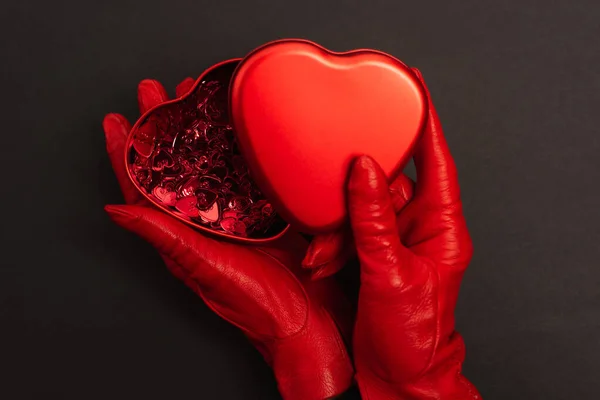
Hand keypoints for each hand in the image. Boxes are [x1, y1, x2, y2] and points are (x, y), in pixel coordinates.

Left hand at [102, 77, 352, 399]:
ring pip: (210, 162)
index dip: (127, 153)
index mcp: (182, 234)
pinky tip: (236, 128)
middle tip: (156, 93)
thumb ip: (165, 238)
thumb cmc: (255, 305)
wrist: (306, 320)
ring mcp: (236, 214)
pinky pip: (246, 171)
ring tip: (192, 99)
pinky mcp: (266, 211)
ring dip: (198, 129)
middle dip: (163, 127)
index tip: (116, 120)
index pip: (143, 187)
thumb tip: (116, 210)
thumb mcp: (204, 268)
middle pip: (176, 165)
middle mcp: (205, 220)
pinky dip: (237, 145)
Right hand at [342, 70, 480, 398]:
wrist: (399, 377)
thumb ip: (374, 220)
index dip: (426, 122)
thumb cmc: (412, 336)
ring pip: (362, 208)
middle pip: (389, 183)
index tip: (415, 87)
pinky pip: (350, 230)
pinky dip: (332, 242)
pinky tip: (321, 260)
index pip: (437, 162)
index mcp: (441, 228)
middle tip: (333, 193)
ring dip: (337, 227)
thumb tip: (365, 170)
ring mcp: (396, 241)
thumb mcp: (390, 273)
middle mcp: (421, 228)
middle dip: (355, 194)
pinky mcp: (375, 254)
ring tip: (324, 253)